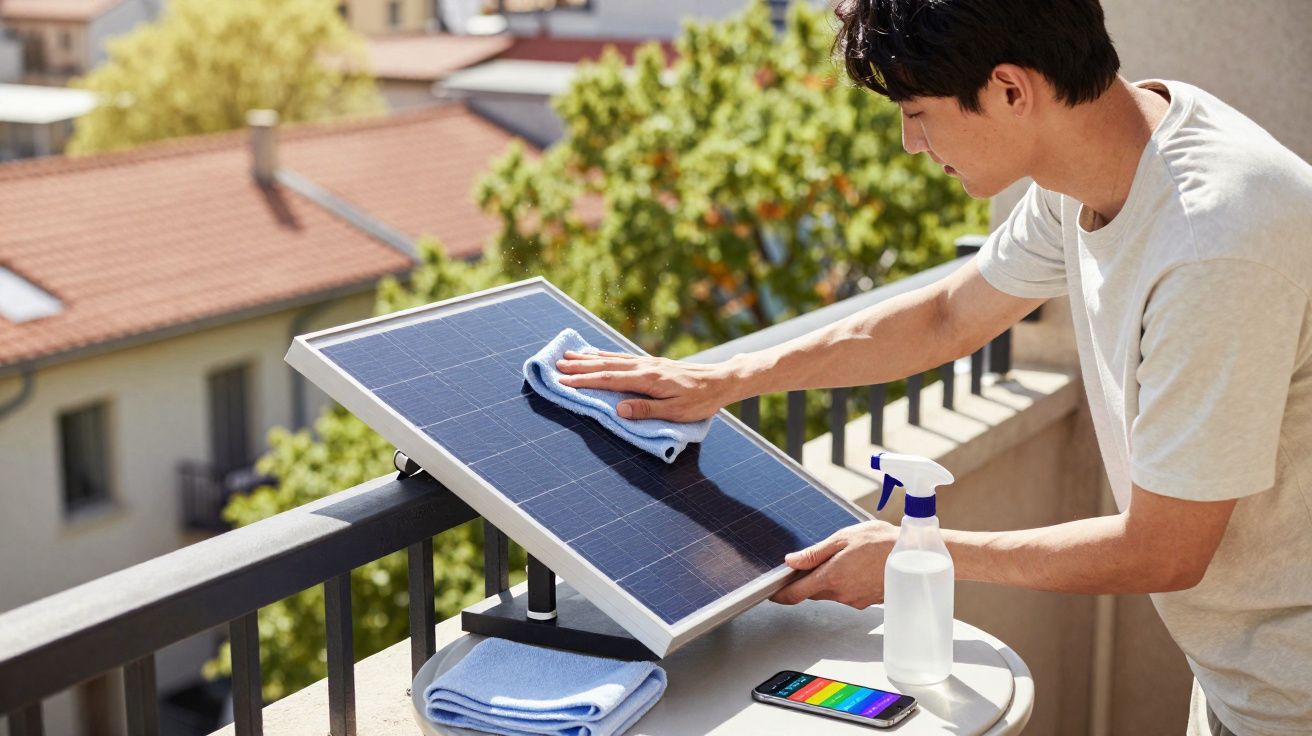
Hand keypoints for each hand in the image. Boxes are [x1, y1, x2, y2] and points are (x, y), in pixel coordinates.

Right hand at [555, 350, 738, 422]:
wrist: (721, 381)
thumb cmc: (701, 401)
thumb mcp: (676, 411)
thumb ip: (647, 410)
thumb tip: (619, 410)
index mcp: (648, 379)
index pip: (609, 379)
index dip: (585, 381)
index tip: (564, 382)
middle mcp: (645, 366)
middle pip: (606, 365)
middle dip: (580, 366)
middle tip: (557, 365)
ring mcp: (648, 362)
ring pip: (613, 358)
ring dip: (590, 358)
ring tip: (570, 356)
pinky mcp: (653, 363)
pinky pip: (623, 357)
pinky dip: (606, 355)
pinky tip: (598, 355)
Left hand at [770, 520, 897, 607]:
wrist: (916, 557)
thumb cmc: (882, 543)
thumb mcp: (843, 538)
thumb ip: (815, 553)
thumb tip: (791, 562)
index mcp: (830, 577)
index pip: (795, 594)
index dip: (780, 594)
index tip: (772, 591)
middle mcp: (841, 594)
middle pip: (812, 592)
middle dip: (808, 579)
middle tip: (814, 560)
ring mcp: (855, 600)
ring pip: (831, 593)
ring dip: (830, 579)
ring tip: (845, 557)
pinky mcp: (867, 602)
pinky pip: (848, 593)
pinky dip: (846, 582)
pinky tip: (858, 566)